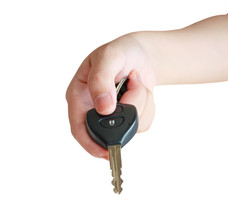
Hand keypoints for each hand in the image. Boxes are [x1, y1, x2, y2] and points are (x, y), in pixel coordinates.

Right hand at [66, 33, 156, 158]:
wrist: (141, 53)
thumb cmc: (120, 51)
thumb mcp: (108, 57)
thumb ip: (101, 80)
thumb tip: (103, 108)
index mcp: (79, 96)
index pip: (78, 128)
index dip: (90, 144)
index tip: (107, 152)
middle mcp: (92, 109)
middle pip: (108, 131)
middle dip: (128, 112)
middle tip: (135, 87)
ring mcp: (111, 116)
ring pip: (130, 127)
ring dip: (141, 103)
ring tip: (136, 82)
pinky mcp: (127, 118)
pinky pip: (142, 124)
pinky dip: (148, 106)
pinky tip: (141, 89)